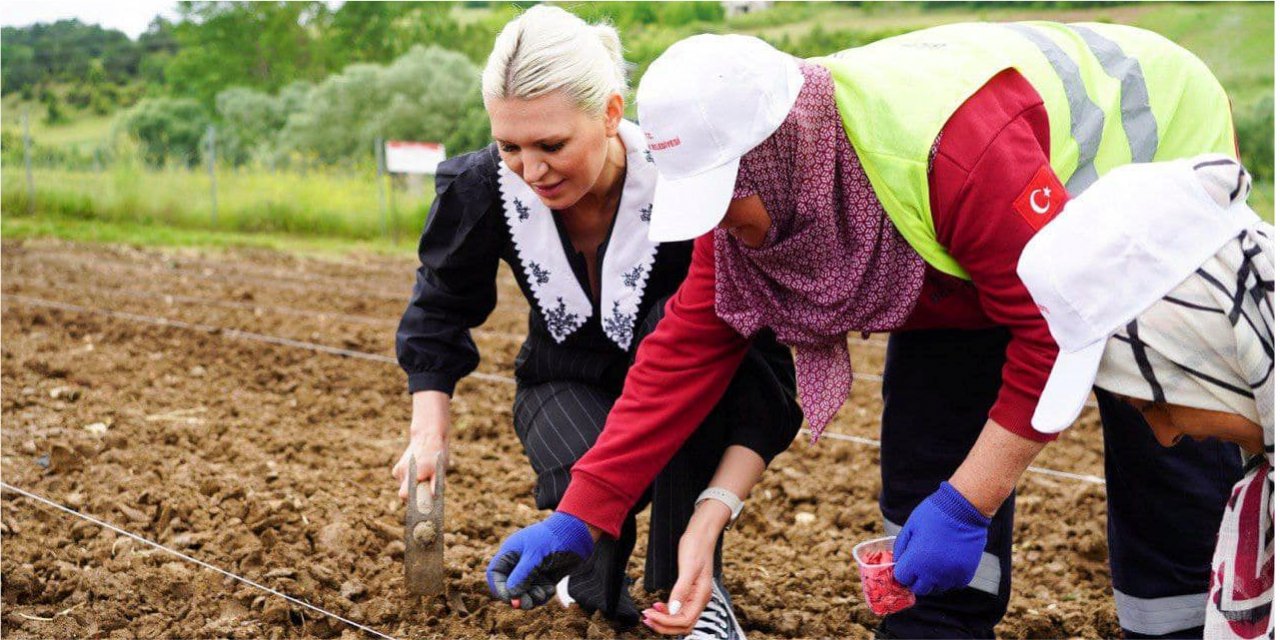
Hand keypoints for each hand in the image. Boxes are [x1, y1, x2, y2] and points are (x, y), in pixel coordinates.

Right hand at [392, 431, 446, 500]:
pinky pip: (402, 481)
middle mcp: (403, 472)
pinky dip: (408, 481)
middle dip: (413, 496)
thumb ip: (435, 485)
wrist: (428, 437)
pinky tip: (417, 474)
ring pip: (403, 487)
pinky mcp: (397, 468)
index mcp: (413, 473)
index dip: (411, 502)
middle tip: (425, 492)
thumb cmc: (437, 455)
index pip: (404, 495)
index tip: (419, 505)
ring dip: (412, 488)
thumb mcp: (440, 470)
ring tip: (423, 478)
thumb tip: (433, 497)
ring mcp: (399, 470)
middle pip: (404, 494)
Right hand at [487, 512, 593, 608]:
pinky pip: (538, 592)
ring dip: (532, 597)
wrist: (579, 534)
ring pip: (525, 592)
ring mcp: (533, 570)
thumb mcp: (535, 556)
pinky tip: (551, 589)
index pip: (495, 573)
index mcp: (511, 552)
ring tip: (543, 594)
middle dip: (518, 596)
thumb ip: (521, 576)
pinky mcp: (545, 576)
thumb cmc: (553, 539)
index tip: (509, 598)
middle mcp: (519, 562)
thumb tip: (511, 595)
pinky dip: (543, 594)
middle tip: (527, 603)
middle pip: (509, 586)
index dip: (499, 587)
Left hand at [642, 501, 724, 633]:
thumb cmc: (696, 547)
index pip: (685, 620)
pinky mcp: (690, 591)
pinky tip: (657, 606)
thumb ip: (682, 590)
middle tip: (646, 618)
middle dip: (664, 625)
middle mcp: (700, 600)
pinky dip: (667, 612)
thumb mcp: (688, 568)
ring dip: (664, 621)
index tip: (651, 615)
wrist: (701, 534)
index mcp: (702, 596)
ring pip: (680, 619)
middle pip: (683, 625)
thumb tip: (672, 610)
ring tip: (648, 615)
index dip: (667, 622)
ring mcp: (695, 596)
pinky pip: (679, 610)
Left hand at [893, 482, 990, 595]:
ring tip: (935, 562)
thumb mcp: (910, 527)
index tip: (906, 564)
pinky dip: (950, 578)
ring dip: (933, 580)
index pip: (902, 579)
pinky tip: (948, 563)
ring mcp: (951, 576)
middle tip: (919, 566)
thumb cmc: (933, 514)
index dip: (902, 571)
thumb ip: (900, 548)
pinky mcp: (966, 575)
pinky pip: (953, 584)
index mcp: (916, 561)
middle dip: (916, 579)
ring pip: (937, 589)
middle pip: (919, 589)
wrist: (963, 510)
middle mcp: (933, 573)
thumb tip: (898, 562)